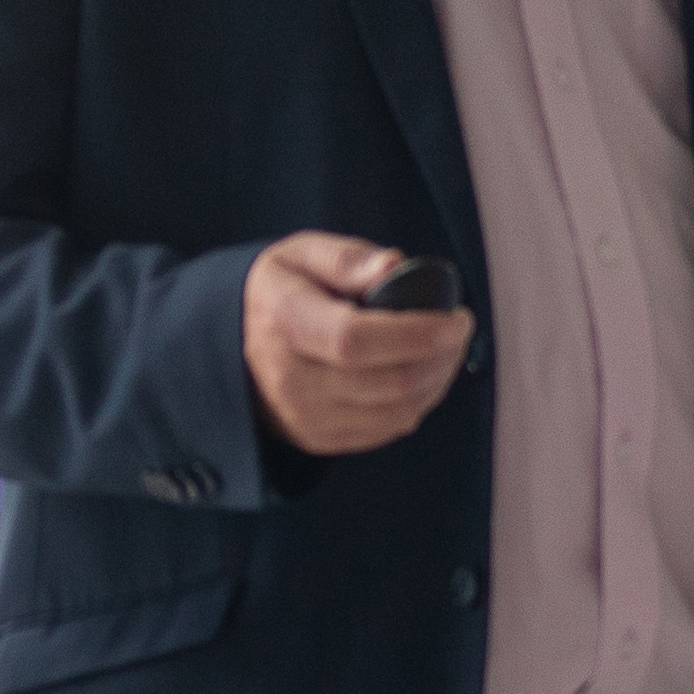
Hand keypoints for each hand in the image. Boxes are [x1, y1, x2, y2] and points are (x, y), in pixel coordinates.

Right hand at [243, 233, 474, 459]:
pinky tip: (424, 375)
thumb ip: (348, 259)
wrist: (235, 343)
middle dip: (440, 357)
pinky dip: (418, 403)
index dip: (415, 334)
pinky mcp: (319, 439)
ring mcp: (304, 416)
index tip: (456, 319)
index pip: (355, 340)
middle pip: (387, 382)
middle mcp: (291, 377)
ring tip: (447, 350)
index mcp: (285, 321)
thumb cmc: (281, 291)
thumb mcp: (303, 254)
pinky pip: (386, 430)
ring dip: (436, 382)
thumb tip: (392, 267)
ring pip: (396, 412)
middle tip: (459, 329)